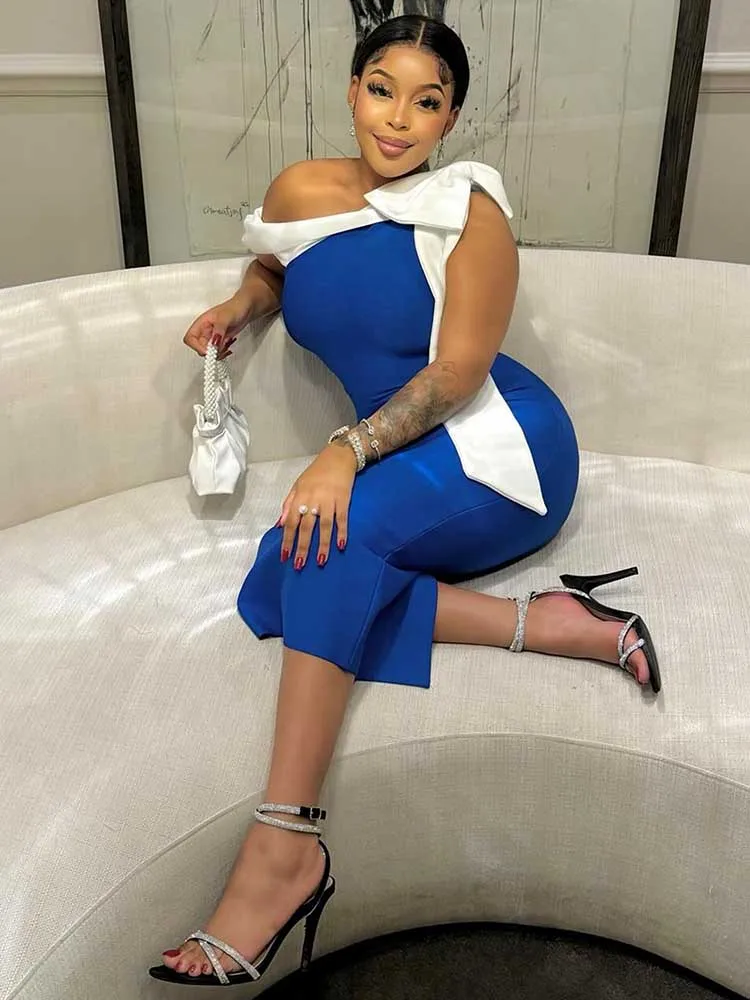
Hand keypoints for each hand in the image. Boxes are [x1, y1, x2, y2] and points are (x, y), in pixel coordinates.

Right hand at [183, 296, 250, 359]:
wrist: (245, 308)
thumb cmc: (234, 308)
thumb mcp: (225, 318)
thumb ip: (218, 332)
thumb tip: (213, 344)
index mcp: (201, 323)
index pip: (190, 338)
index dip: (196, 346)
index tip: (208, 349)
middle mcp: (204, 331)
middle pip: (199, 348)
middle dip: (211, 352)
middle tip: (220, 349)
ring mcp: (212, 336)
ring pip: (209, 352)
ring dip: (218, 353)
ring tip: (226, 346)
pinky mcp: (219, 340)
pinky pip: (217, 351)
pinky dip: (223, 352)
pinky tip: (229, 345)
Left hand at [279, 444, 357, 568]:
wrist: (338, 457)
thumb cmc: (316, 473)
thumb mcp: (297, 485)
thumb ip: (288, 505)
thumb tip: (279, 525)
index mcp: (299, 497)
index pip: (290, 522)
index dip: (287, 540)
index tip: (284, 556)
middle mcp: (313, 500)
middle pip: (306, 527)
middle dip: (302, 547)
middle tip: (299, 564)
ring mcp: (329, 500)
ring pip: (324, 526)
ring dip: (322, 545)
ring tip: (321, 561)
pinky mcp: (344, 500)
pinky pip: (342, 519)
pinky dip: (342, 532)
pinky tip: (340, 546)